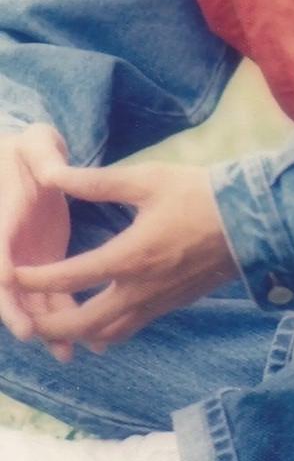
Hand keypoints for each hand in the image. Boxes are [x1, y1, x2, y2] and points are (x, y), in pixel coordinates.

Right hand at [0, 123, 77, 360]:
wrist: (28, 163)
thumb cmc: (29, 149)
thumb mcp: (35, 144)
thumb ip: (43, 157)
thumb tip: (53, 170)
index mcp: (4, 218)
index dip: (1, 267)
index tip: (8, 282)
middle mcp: (9, 248)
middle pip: (5, 286)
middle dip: (15, 310)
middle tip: (32, 332)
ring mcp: (25, 261)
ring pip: (29, 301)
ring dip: (44, 327)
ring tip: (67, 352)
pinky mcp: (43, 267)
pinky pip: (51, 298)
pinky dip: (62, 318)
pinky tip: (83, 343)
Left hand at [14, 159, 237, 355]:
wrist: (252, 221)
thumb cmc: (199, 193)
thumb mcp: (147, 179)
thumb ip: (97, 182)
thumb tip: (54, 175)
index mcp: (129, 257)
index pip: (69, 277)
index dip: (35, 278)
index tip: (12, 274)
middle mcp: (139, 290)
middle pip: (80, 325)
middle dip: (47, 324)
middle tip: (25, 313)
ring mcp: (156, 303)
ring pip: (104, 336)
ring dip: (74, 334)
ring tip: (52, 323)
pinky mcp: (170, 305)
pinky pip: (128, 331)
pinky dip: (104, 334)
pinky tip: (97, 326)